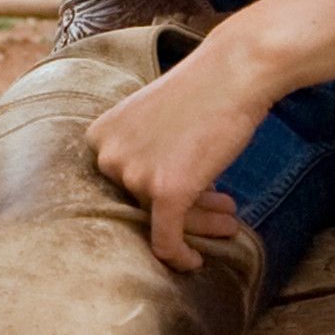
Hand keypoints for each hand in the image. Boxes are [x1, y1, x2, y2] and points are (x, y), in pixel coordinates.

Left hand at [83, 42, 267, 271]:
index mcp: (99, 137)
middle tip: (219, 212)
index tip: (190, 196)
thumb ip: (145, 156)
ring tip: (229, 220)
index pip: (124, 183)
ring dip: (198, 224)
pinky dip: (179, 256)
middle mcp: (107, 157)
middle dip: (184, 208)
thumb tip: (153, 200)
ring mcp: (134, 175)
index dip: (156, 195)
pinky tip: (195, 263)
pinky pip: (166, 241)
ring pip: (161, 220)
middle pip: (142, 202)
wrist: (235, 71)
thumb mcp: (157, 122)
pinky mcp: (164, 192)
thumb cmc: (205, 91)